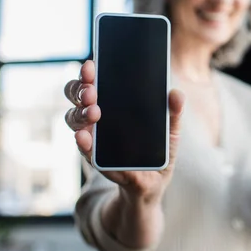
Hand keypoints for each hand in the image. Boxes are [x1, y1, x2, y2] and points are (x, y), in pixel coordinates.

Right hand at [64, 60, 185, 205]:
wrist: (152, 185)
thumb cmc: (157, 152)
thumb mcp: (170, 132)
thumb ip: (173, 113)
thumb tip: (176, 93)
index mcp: (113, 104)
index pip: (94, 82)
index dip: (88, 73)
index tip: (91, 65)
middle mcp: (97, 118)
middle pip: (77, 96)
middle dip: (80, 90)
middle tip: (92, 91)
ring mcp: (94, 138)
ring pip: (74, 119)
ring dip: (81, 114)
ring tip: (94, 112)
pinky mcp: (97, 160)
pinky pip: (85, 149)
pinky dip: (83, 143)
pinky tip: (85, 137)